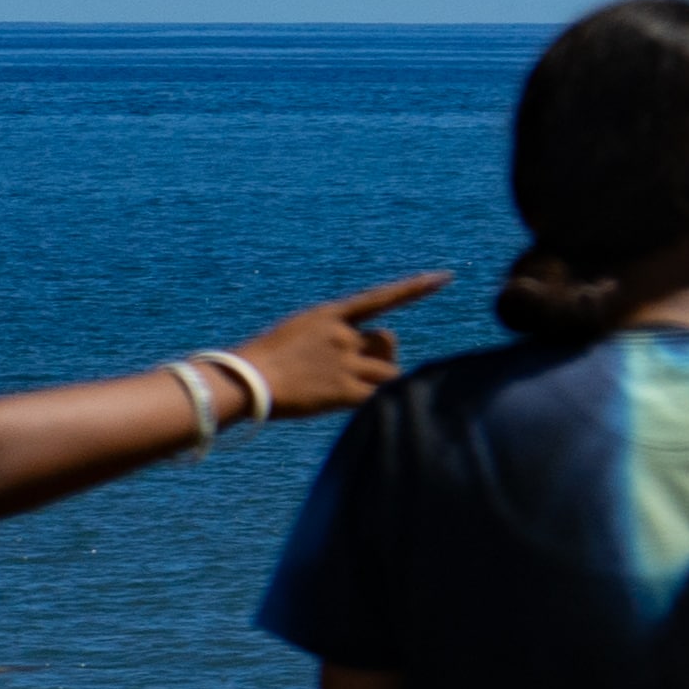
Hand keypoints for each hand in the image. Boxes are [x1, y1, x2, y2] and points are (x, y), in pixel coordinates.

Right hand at [229, 274, 455, 420]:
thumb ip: (327, 338)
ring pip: (389, 372)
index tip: (445, 277)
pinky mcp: (343, 391)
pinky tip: (377, 412)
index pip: (383, 298)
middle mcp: (344, 336)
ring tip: (357, 394)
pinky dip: (380, 405)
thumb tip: (351, 351)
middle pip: (389, 342)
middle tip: (367, 371)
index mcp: (331, 316)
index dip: (415, 288)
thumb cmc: (258, 361)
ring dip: (382, 383)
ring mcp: (346, 363)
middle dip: (384, 356)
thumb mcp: (296, 334)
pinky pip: (378, 397)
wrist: (243, 380)